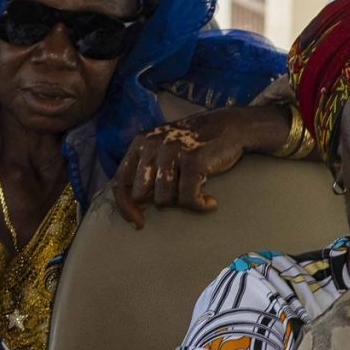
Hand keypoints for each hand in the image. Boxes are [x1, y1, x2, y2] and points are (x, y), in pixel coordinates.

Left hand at [110, 105, 280, 223]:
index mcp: (139, 143)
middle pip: (142, 195)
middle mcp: (151, 146)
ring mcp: (172, 152)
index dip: (126, 207)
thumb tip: (136, 206)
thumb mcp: (163, 149)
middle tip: (181, 195)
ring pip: (163, 199)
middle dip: (161, 201)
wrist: (229, 125)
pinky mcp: (193, 160)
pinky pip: (188, 198)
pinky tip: (210, 202)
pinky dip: (200, 205)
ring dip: (182, 203)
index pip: (120, 182)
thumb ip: (147, 171)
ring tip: (197, 192)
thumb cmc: (195, 144)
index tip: (138, 224)